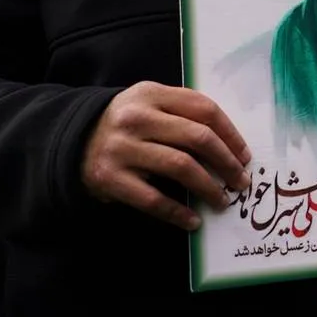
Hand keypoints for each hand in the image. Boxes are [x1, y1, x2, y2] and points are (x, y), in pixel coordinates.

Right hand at [81, 81, 252, 230]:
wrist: (71, 141)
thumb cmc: (127, 123)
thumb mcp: (150, 103)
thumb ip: (184, 112)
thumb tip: (231, 144)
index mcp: (152, 94)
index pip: (204, 109)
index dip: (231, 134)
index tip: (245, 155)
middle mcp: (137, 118)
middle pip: (198, 138)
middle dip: (227, 162)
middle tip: (242, 180)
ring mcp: (122, 148)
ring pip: (181, 167)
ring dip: (209, 188)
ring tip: (223, 200)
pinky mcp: (110, 178)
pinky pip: (154, 199)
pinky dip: (178, 213)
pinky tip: (194, 221)